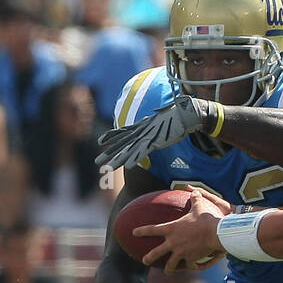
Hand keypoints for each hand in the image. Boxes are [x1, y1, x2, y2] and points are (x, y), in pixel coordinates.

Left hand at [96, 96, 219, 169]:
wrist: (186, 113)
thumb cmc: (177, 116)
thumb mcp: (161, 119)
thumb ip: (154, 122)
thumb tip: (153, 120)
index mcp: (142, 125)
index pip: (123, 131)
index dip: (111, 137)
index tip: (100, 142)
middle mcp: (142, 131)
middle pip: (122, 144)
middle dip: (109, 154)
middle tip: (97, 162)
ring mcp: (148, 136)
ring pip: (129, 150)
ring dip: (118, 160)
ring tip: (107, 168)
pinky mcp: (156, 141)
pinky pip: (143, 152)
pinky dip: (135, 159)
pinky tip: (128, 166)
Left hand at [134, 189, 228, 271]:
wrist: (215, 233)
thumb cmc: (205, 218)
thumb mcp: (199, 206)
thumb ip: (195, 198)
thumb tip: (195, 191)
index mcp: (171, 229)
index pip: (152, 229)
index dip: (142, 231)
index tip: (134, 233)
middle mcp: (173, 242)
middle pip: (156, 253)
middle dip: (149, 258)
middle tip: (144, 261)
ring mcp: (181, 252)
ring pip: (170, 264)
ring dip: (168, 269)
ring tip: (166, 272)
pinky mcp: (190, 259)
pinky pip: (188, 265)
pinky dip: (189, 266)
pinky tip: (190, 268)